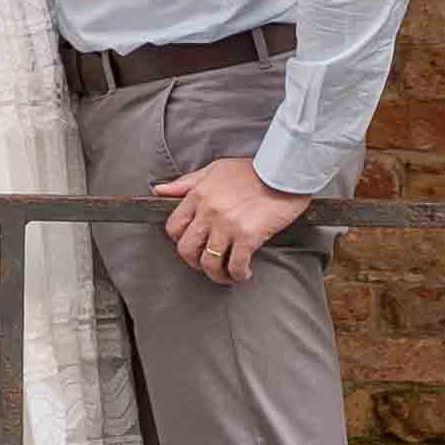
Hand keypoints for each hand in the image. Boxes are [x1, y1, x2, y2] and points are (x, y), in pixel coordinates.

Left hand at [155, 151, 307, 285]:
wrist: (285, 171)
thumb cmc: (253, 170)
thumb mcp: (215, 169)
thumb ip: (186, 182)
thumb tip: (159, 191)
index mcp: (198, 194)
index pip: (173, 228)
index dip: (181, 241)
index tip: (195, 245)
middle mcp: (209, 210)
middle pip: (186, 250)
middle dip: (195, 263)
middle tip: (209, 263)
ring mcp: (227, 224)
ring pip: (209, 263)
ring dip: (218, 274)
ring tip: (228, 273)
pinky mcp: (248, 236)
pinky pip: (236, 266)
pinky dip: (238, 275)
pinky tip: (245, 272)